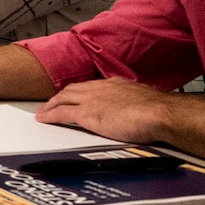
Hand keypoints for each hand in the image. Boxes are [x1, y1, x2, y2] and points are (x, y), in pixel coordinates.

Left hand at [36, 78, 176, 142]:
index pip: (91, 86)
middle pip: (73, 89)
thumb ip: (137, 105)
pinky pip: (62, 113)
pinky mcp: (88, 113)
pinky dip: (50, 115)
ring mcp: (93, 99)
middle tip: (51, 103)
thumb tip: (141, 113)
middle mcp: (101, 88)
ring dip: (51, 105)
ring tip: (43, 112)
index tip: (73, 96)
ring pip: (64, 98)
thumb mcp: (146, 102)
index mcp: (116, 84)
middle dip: (60, 96)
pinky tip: (43, 119)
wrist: (161, 114)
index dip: (79, 91)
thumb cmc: (161, 112)